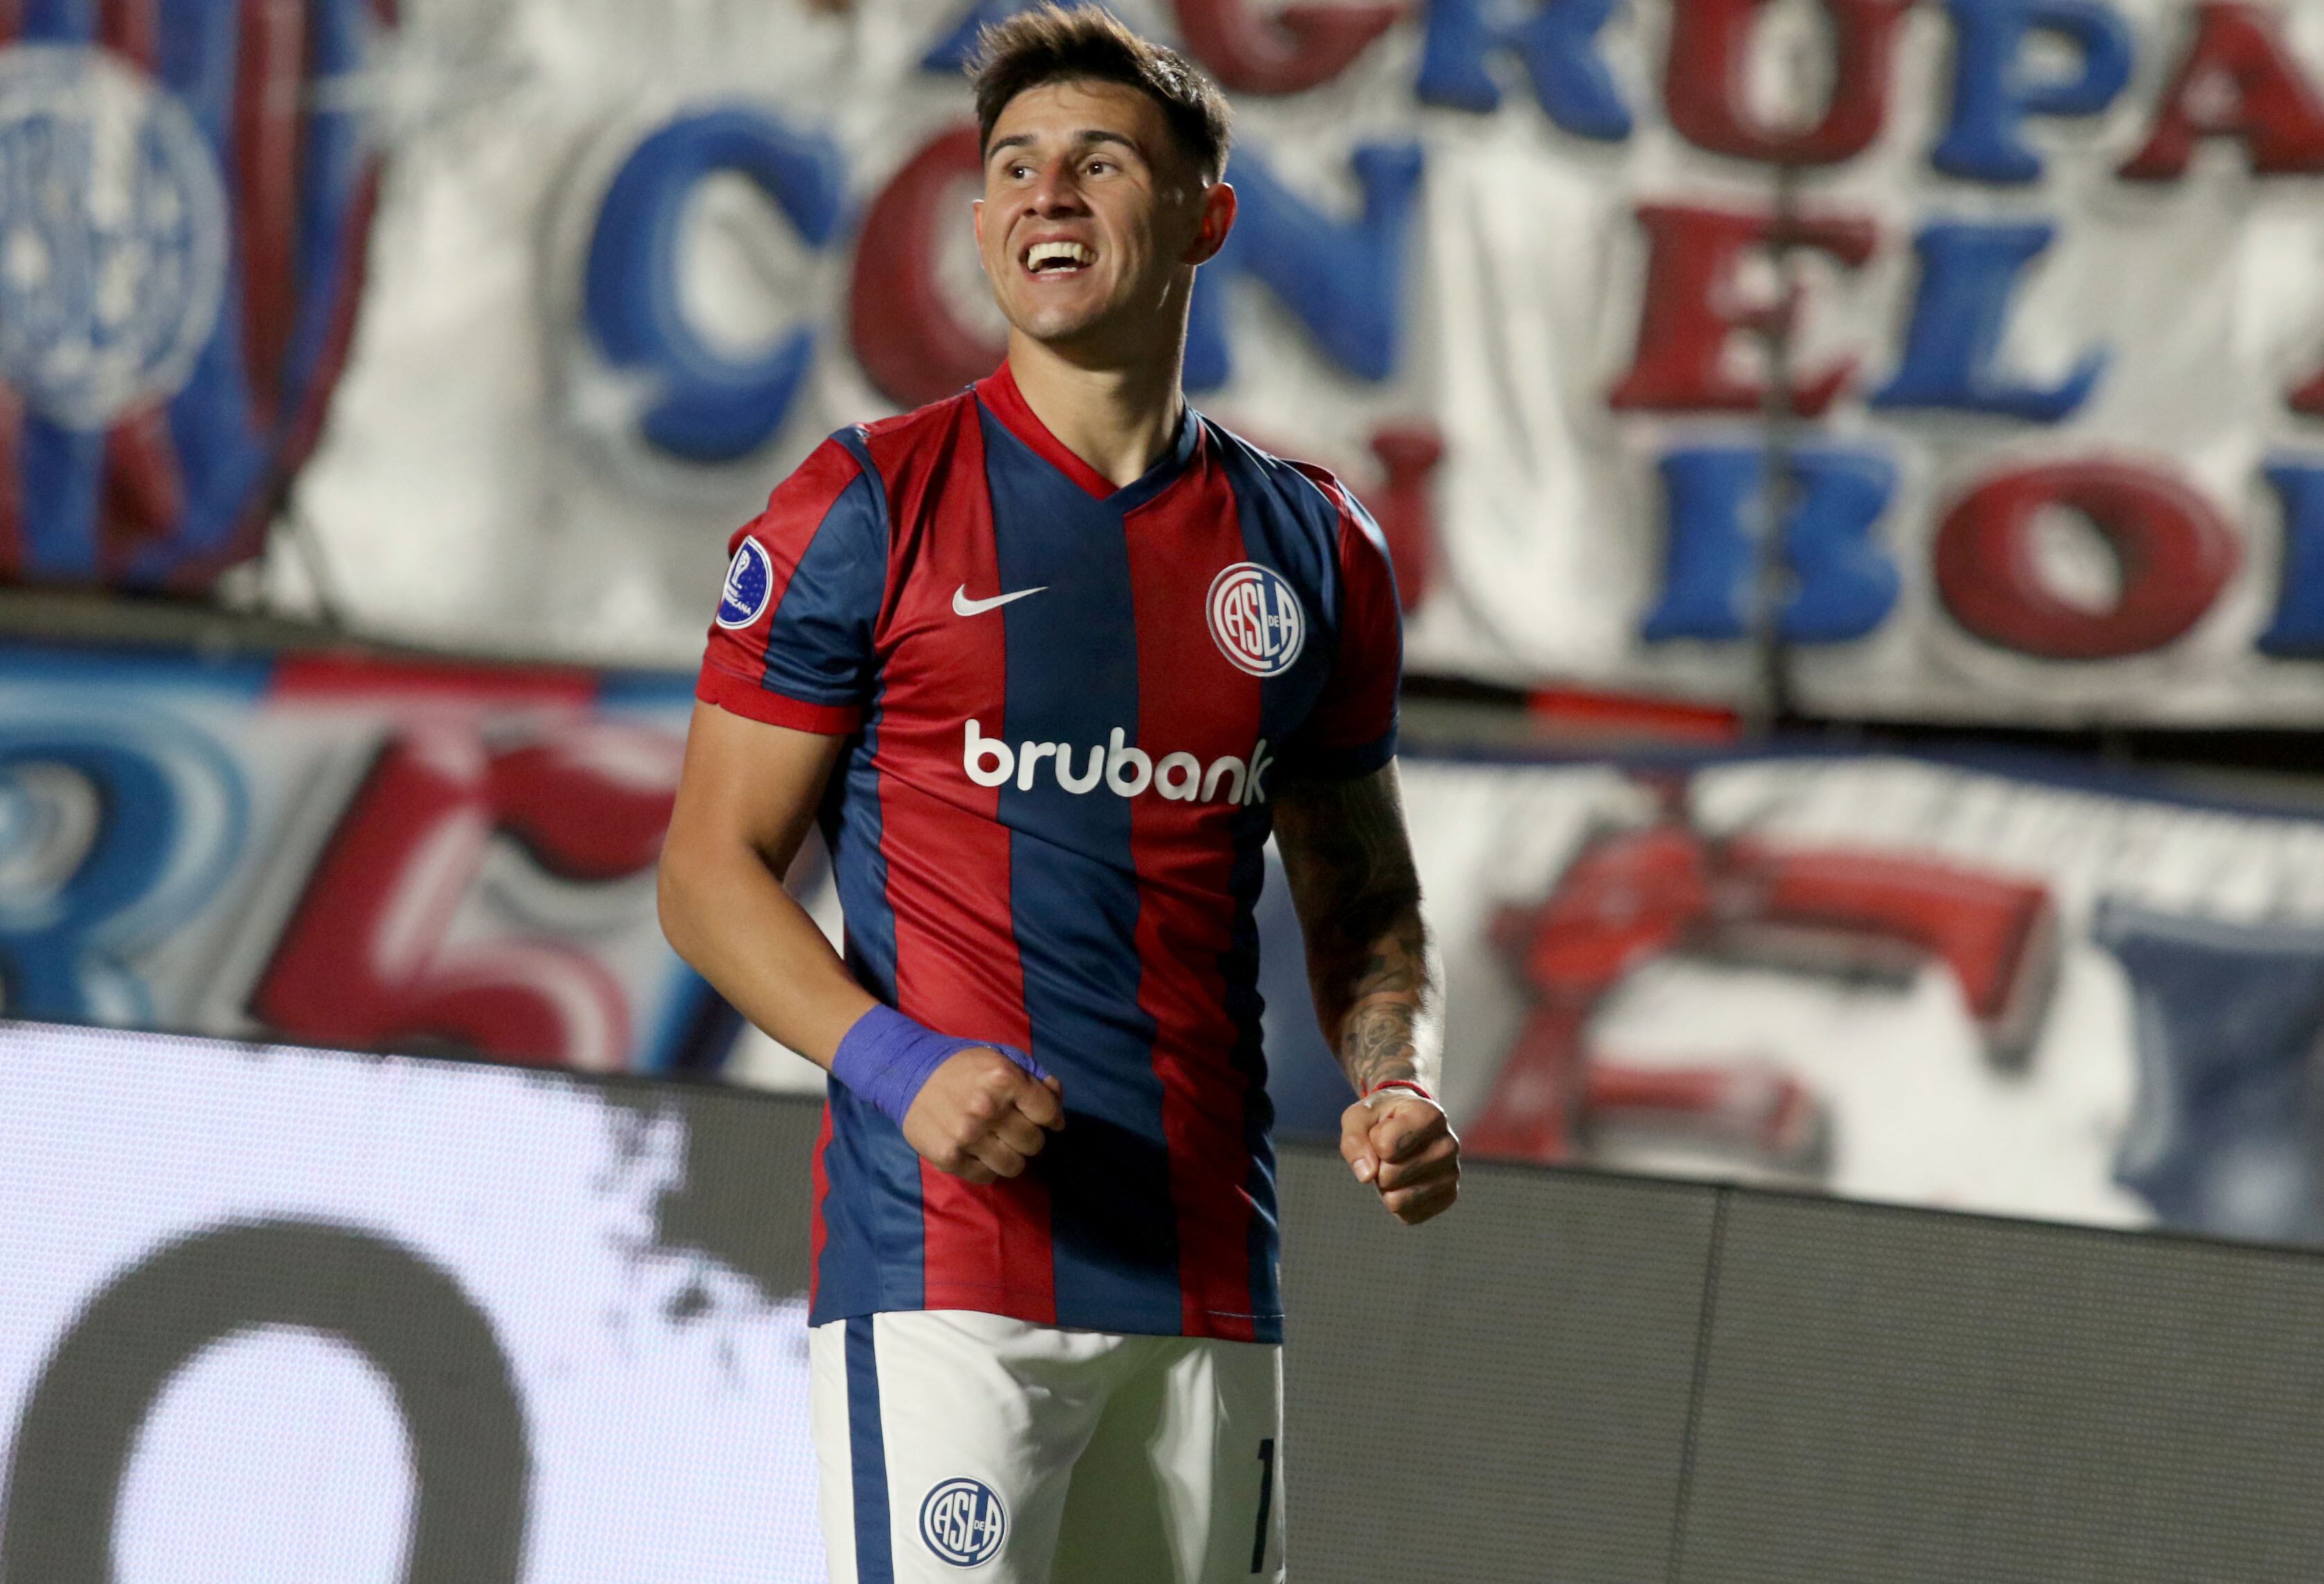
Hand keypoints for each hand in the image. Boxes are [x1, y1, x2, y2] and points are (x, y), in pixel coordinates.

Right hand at [902, 1047, 1064, 1183]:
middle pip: (1034, 1143)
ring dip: (1012, 1156)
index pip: (1048, 1112)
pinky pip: (987, 1176)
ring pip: (1014, 1166)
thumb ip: (1034, 1077)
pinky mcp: (949, 1157)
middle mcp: (987, 1108)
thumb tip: (1057, 1101)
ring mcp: (967, 1136)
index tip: (1042, 1118)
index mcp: (1004, 1078)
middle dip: (1030, 1136)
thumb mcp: (1000, 1058)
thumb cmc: (962, 1066)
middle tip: (1015, 1129)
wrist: (908, 1074)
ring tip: (1001, 1144)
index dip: (1050, 1117)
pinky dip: (989, 1167)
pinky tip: (980, 1151)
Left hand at [1341, 1095, 1459, 1224]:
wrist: (1406, 1124)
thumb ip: (1354, 1140)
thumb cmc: (1382, 1120)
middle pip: (1390, 1175)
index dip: (1372, 1140)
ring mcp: (1452, 1173)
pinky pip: (1408, 1215)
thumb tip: (1367, 1175)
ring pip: (1398, 1200)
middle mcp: (1448, 1144)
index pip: (1385, 1146)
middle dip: (1378, 1166)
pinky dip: (1397, 1200)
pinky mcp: (1448, 1197)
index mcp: (1430, 1116)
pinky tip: (1406, 1180)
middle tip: (1388, 1151)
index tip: (1382, 1129)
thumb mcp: (1359, 1117)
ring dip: (1386, 1186)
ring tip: (1397, 1164)